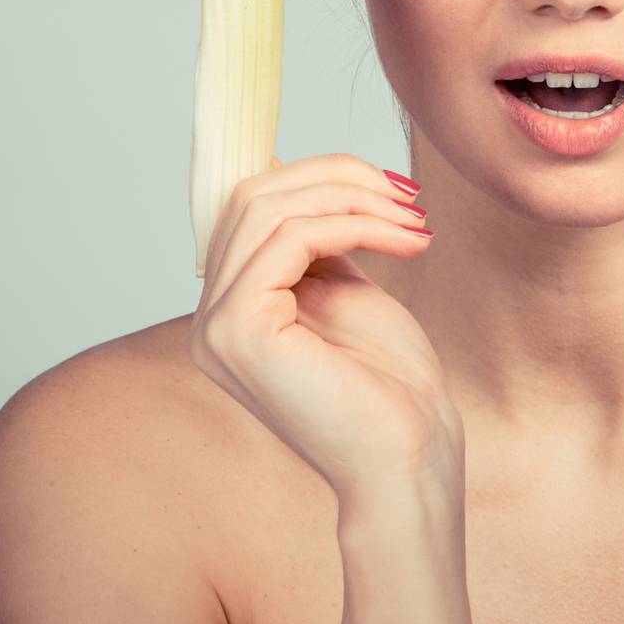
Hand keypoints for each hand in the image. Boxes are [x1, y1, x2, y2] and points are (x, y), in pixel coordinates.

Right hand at [188, 152, 461, 508]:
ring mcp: (215, 326)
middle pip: (253, 195)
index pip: (250, 205)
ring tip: (414, 218)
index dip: (316, 174)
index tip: (386, 181)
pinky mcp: (238, 330)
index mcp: (231, 308)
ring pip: (270, 208)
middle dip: (338, 177)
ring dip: (355, 198)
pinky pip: (289, 238)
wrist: (410, 455)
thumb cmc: (387, 383)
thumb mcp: (344, 287)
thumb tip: (295, 167)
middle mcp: (209, 318)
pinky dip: (352, 222)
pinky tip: (402, 238)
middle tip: (406, 194)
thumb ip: (315, 238)